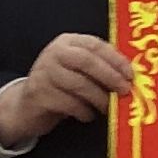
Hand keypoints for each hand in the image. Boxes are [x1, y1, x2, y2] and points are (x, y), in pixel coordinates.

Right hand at [0, 31, 130, 146]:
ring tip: (108, 107)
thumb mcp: (78, 71)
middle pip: (86, 61)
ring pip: (79, 83)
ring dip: (99, 98)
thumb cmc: (61, 87)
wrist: (26, 106)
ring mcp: (44, 72)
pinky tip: (88, 115)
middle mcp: (54, 53)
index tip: (131, 74)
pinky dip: (83, 111)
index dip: (115, 59)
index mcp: (68, 42)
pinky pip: (68, 103)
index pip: (95, 45)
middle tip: (124, 90)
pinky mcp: (39, 94)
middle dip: (110, 76)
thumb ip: (99, 68)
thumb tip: (129, 78)